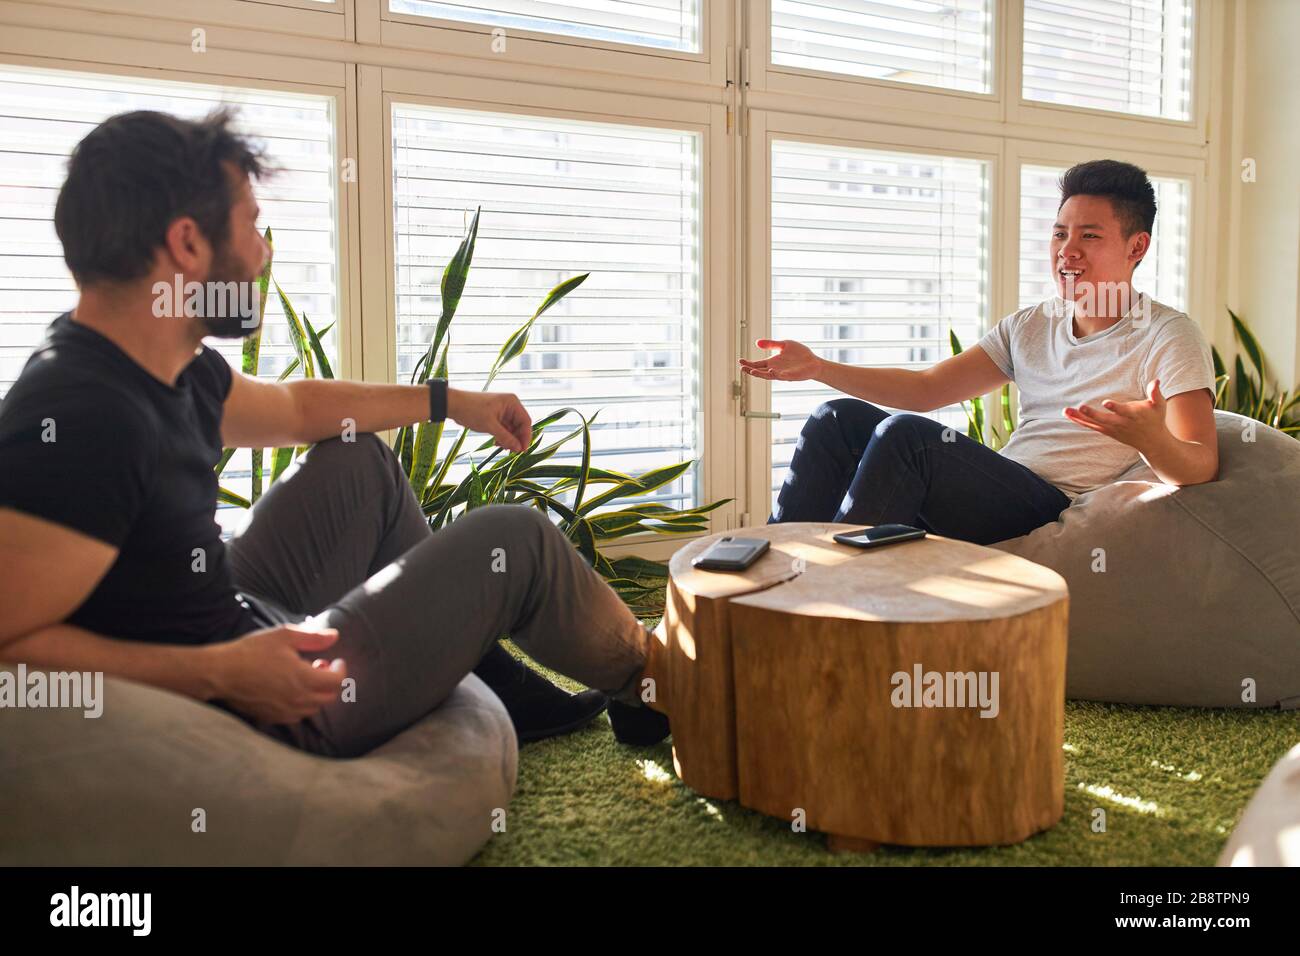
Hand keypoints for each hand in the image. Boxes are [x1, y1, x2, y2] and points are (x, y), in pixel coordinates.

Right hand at [208, 623, 347, 724]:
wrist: (219, 673)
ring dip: (316, 693)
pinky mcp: (271, 718)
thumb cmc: (251, 652)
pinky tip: (290, 690)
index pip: (337, 682)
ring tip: (304, 676)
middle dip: (330, 681)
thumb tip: (335, 636)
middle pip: (329, 697)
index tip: (336, 659)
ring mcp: (284, 712)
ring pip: (313, 708)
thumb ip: (313, 638)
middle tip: (320, 665)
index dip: (341, 670)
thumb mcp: (284, 636)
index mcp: (305, 679)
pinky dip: (301, 704)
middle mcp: (298, 700)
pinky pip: (295, 716)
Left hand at [447, 389, 531, 452]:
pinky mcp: (495, 416)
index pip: (526, 421)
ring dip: (509, 439)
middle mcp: (509, 406)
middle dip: (516, 439)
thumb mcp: (490, 425)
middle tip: (512, 451)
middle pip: (520, 426)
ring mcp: (502, 411)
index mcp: (512, 403)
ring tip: (502, 447)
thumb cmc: (471, 409)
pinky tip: (497, 443)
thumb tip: (518, 448)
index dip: (526, 436)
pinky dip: (502, 437)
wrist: (453, 405)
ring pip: (512, 429)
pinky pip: (504, 429)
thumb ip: (506, 437)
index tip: (522, 449)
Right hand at [738, 339, 822, 381]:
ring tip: (751, 371)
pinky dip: (775, 374)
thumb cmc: (800, 354)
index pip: (757, 364)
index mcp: (772, 362)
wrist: (813, 362)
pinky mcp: (790, 376)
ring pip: (767, 375)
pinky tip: (771, 370)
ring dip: (759, 374)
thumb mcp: (784, 344)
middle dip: (750, 370)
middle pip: (759, 371)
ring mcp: (781, 373)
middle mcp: (774, 369)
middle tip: (742, 368)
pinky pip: (781, 376)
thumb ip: (771, 344)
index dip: (748, 363)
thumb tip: (757, 342)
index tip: (740, 361)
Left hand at [1063, 378, 1167, 451]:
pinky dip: (1080, 421)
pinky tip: (1068, 415)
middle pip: (1105, 419)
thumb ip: (1155, 393)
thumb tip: (1156, 380)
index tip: (1106, 402)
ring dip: (1079, 417)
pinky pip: (1091, 426)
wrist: (1153, 441)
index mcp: (1133, 415)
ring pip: (1094, 424)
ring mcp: (1113, 429)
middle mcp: (1121, 423)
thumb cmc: (1155, 419)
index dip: (1115, 407)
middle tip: (1081, 407)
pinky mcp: (1107, 431)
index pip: (1123, 411)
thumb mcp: (1159, 405)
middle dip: (1092, 414)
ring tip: (1066, 410)